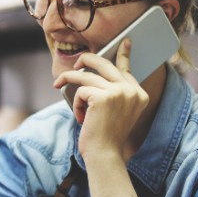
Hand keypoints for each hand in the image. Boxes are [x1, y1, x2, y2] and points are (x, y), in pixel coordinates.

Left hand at [54, 39, 148, 158]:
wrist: (105, 155)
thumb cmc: (106, 137)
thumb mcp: (115, 112)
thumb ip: (111, 93)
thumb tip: (92, 75)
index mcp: (138, 94)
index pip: (127, 68)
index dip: (123, 54)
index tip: (125, 41)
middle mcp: (131, 90)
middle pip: (104, 63)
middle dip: (85, 61)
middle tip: (75, 65)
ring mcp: (118, 92)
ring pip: (86, 76)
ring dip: (69, 82)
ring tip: (59, 87)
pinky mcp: (103, 97)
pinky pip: (80, 91)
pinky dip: (76, 104)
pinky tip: (81, 118)